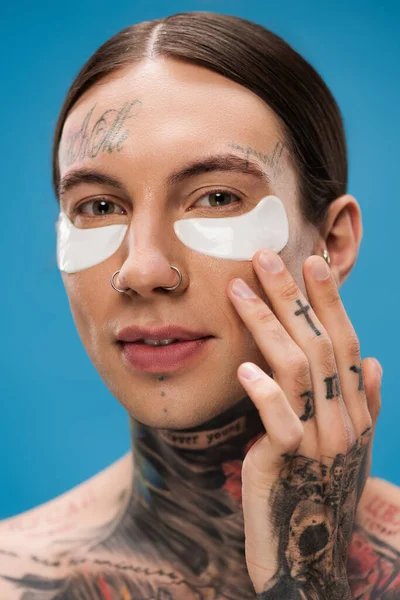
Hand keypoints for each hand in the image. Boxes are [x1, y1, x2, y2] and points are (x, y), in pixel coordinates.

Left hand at [227, 249, 381, 599]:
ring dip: (267, 325)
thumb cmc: (318, 486)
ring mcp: (319, 442)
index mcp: (356, 409)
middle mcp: (345, 421)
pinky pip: (281, 421)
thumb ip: (362, 401)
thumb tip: (371, 361)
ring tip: (239, 289)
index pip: (344, 343)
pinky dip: (264, 391)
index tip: (311, 262)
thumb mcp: (347, 444)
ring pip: (296, 370)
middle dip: (292, 296)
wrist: (306, 551)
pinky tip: (244, 368)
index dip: (329, 301)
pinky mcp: (287, 464)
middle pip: (319, 345)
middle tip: (267, 257)